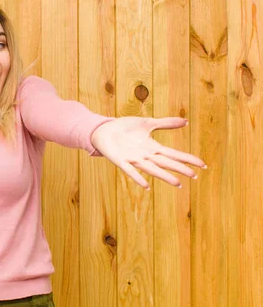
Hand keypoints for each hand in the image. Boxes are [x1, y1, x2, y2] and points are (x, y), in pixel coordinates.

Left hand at [90, 117, 206, 188]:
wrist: (104, 130)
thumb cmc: (125, 127)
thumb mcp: (148, 123)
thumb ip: (166, 123)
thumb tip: (186, 121)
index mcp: (152, 147)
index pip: (174, 154)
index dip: (187, 159)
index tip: (202, 165)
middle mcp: (145, 155)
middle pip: (166, 163)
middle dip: (180, 169)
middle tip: (194, 176)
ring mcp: (133, 158)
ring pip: (152, 169)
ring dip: (164, 176)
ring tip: (177, 183)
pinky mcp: (120, 160)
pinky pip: (131, 171)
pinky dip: (138, 178)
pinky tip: (146, 185)